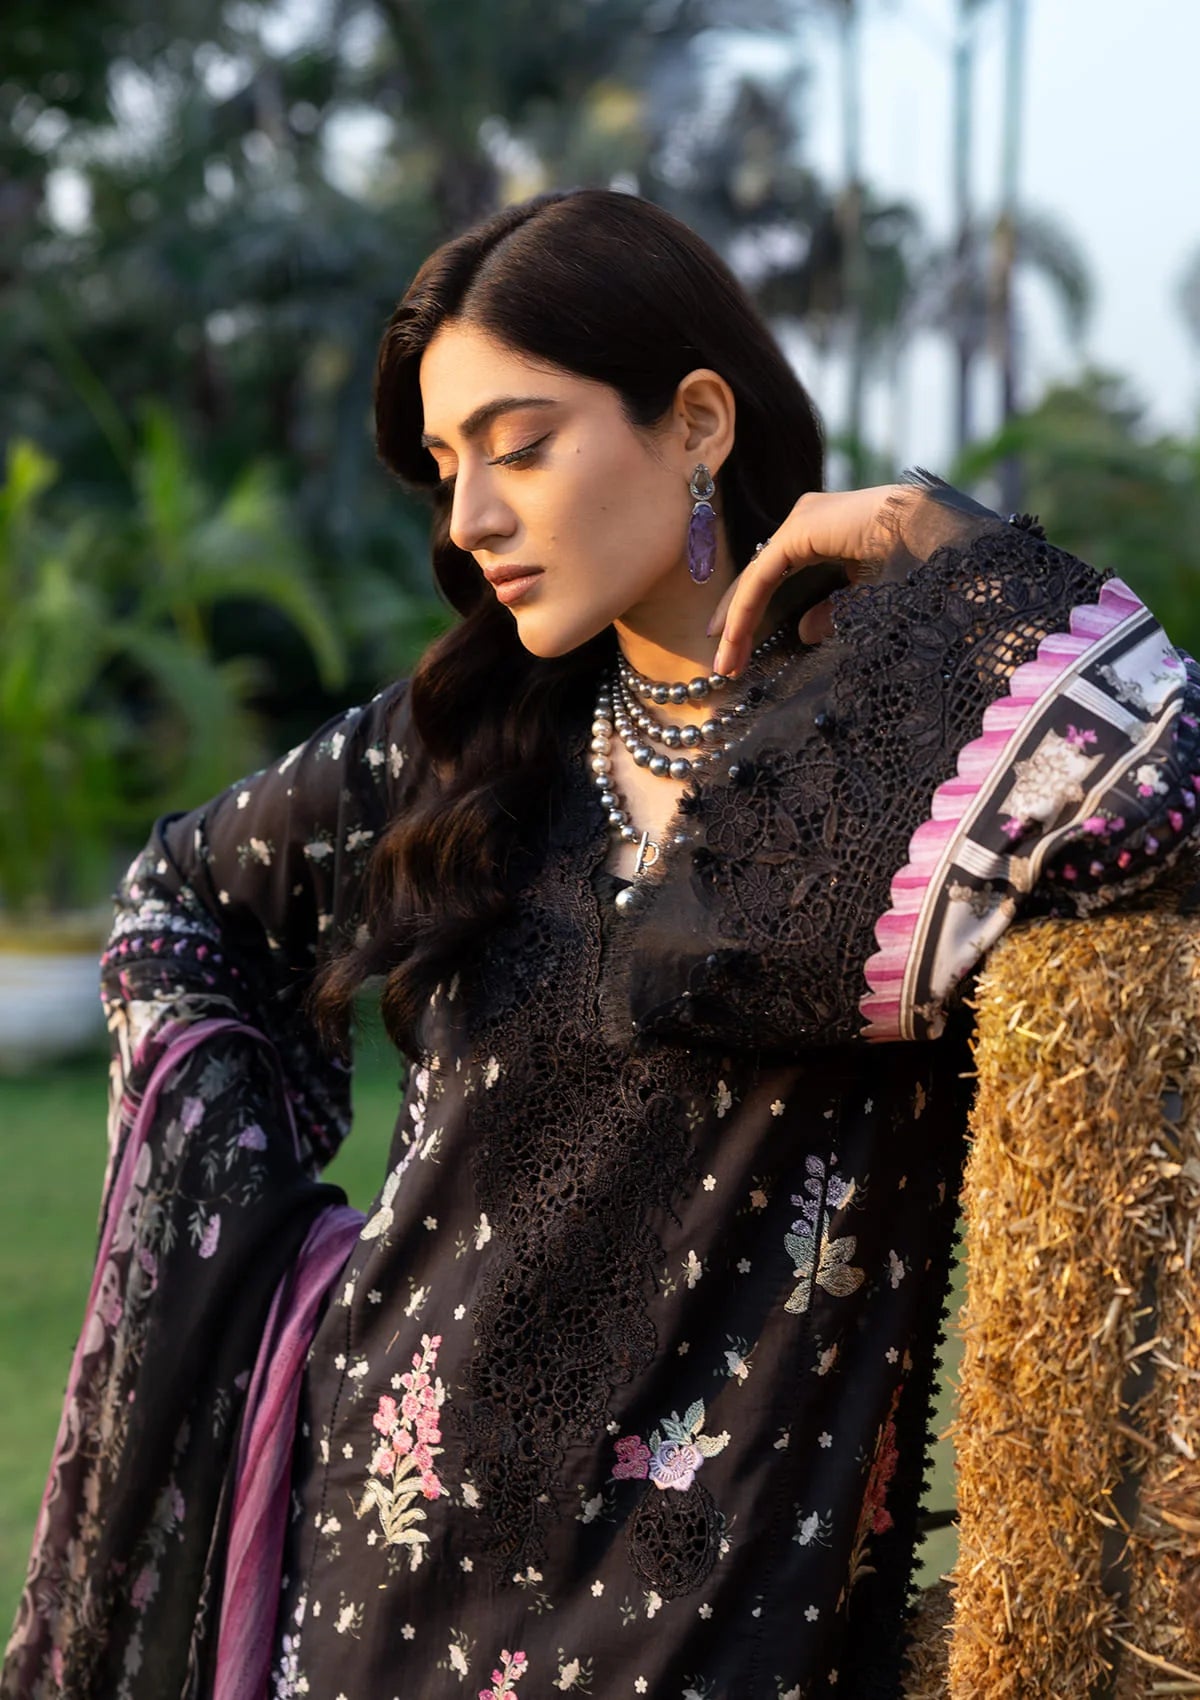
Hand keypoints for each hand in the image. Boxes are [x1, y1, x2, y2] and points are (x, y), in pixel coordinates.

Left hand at [709, 484, 912, 675]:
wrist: (943, 539)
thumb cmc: (920, 567)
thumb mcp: (867, 601)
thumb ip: (834, 613)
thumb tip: (801, 631)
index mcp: (826, 534)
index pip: (776, 578)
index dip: (754, 616)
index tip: (738, 655)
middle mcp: (809, 522)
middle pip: (761, 578)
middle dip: (740, 624)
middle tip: (724, 666)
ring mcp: (802, 520)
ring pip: (758, 578)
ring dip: (738, 622)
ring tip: (724, 664)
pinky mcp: (800, 527)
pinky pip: (763, 574)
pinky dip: (745, 607)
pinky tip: (732, 637)